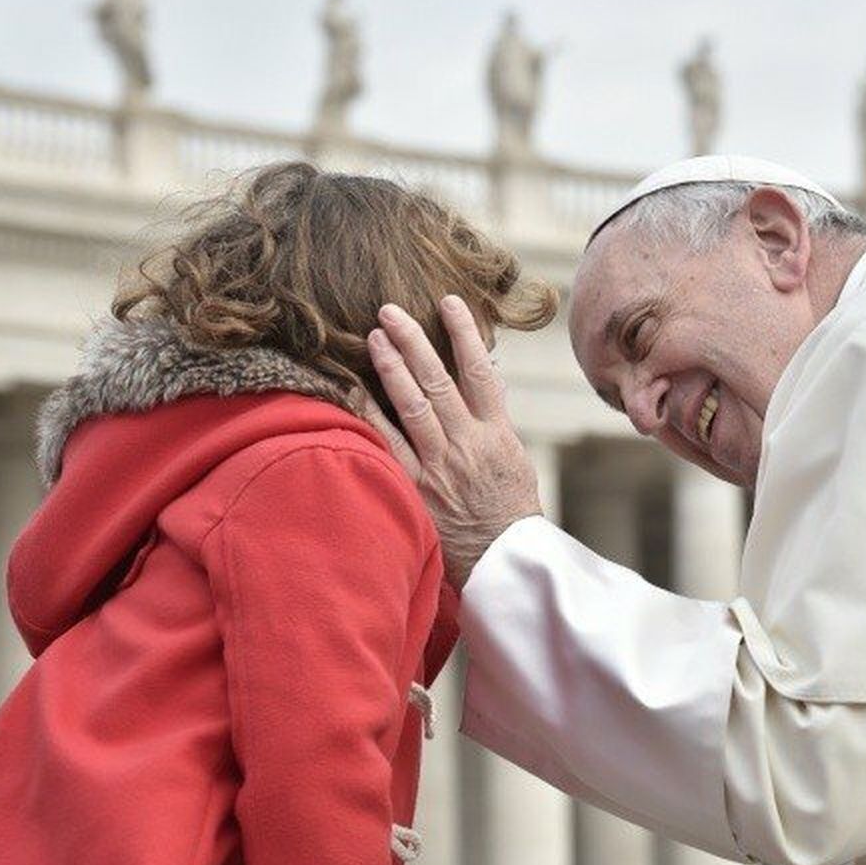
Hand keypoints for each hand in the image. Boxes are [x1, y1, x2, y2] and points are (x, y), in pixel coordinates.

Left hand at [364, 295, 543, 586]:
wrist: (505, 561)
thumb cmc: (509, 511)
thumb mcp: (513, 460)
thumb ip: (492, 422)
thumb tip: (481, 384)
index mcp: (497, 433)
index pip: (480, 371)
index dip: (464, 333)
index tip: (449, 303)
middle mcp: (468, 443)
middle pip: (439, 380)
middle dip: (414, 341)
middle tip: (390, 310)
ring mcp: (441, 465)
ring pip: (414, 405)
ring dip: (392, 367)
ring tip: (373, 335)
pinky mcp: (417, 488)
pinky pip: (388, 445)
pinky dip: (370, 415)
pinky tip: (352, 390)